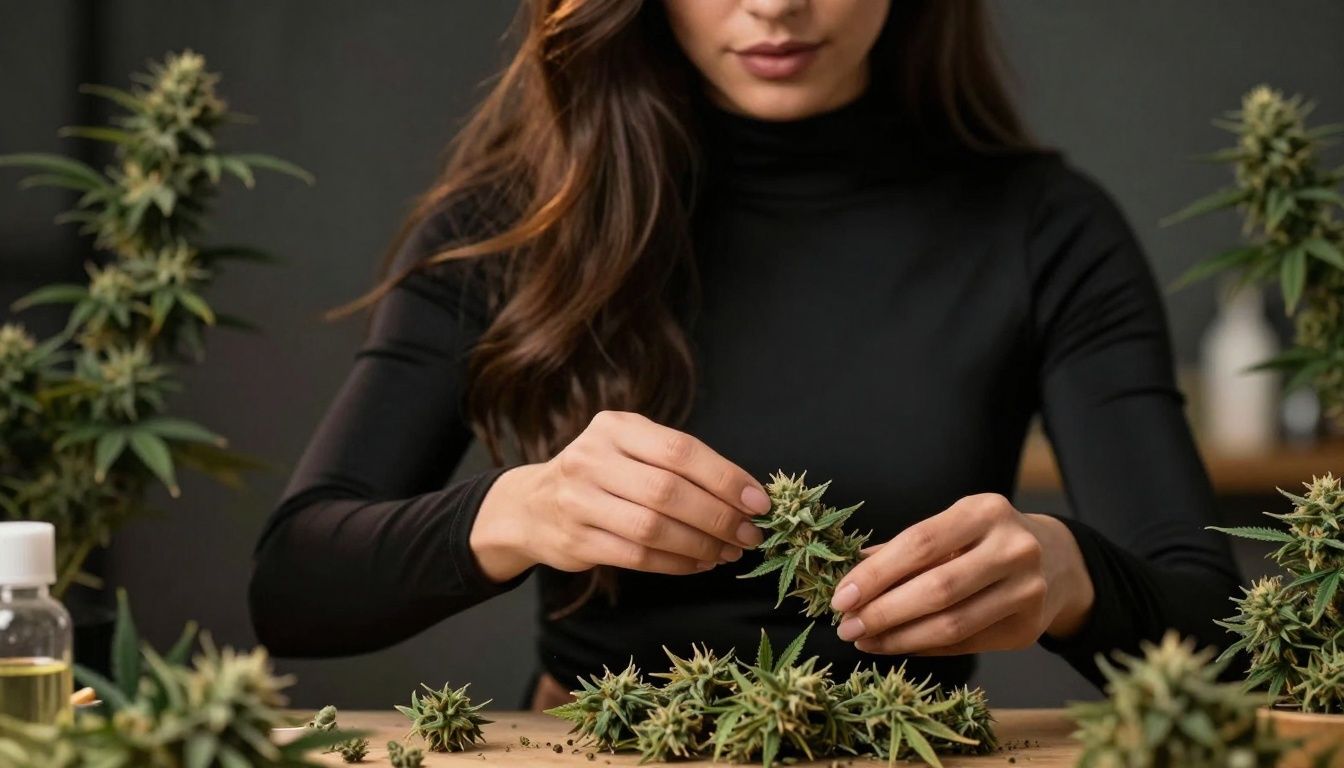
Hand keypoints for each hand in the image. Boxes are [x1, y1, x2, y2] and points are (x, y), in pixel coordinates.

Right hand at [470, 410, 769, 581]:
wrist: (531, 505)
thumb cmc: (601, 474)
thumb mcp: (630, 448)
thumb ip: (677, 462)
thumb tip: (744, 494)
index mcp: (615, 428)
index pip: (680, 451)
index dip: (725, 478)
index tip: (757, 502)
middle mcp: (592, 459)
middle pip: (668, 491)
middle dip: (719, 517)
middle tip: (749, 534)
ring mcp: (579, 501)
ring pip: (653, 528)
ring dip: (701, 544)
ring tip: (728, 551)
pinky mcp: (576, 541)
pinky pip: (638, 556)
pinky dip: (677, 563)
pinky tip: (699, 562)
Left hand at [828, 493, 1093, 655]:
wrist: (1057, 561)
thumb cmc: (985, 540)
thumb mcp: (951, 527)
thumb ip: (904, 549)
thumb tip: (849, 575)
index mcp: (985, 511)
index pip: (920, 544)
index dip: (876, 573)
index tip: (841, 597)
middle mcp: (1013, 548)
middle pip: (937, 590)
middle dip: (883, 612)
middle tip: (845, 628)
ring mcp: (1027, 591)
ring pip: (952, 625)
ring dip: (899, 638)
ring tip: (864, 640)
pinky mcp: (1028, 629)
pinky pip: (965, 644)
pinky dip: (923, 647)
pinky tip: (896, 645)